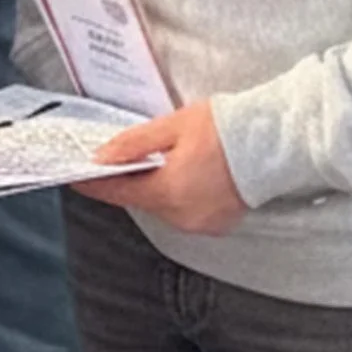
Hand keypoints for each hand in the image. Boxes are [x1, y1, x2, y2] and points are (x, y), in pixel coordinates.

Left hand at [72, 99, 244, 234]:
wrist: (275, 141)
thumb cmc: (230, 129)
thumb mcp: (174, 126)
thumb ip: (134, 143)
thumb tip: (102, 156)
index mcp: (168, 191)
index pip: (117, 191)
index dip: (94, 183)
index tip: (77, 177)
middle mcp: (182, 215)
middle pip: (142, 199)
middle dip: (133, 178)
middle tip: (128, 156)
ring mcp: (200, 223)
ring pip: (164, 205)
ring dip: (159, 186)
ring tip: (171, 159)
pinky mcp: (216, 224)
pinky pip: (185, 211)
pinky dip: (181, 194)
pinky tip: (192, 174)